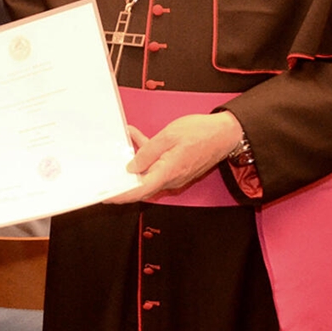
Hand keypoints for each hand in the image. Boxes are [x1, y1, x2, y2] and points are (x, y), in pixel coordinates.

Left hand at [107, 111, 242, 202]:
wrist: (226, 133)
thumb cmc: (201, 133)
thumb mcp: (168, 136)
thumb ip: (147, 152)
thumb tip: (131, 167)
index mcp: (167, 172)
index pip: (139, 191)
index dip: (121, 196)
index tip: (106, 197)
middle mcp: (171, 179)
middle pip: (141, 186)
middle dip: (122, 182)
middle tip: (104, 176)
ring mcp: (175, 175)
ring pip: (147, 173)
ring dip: (133, 162)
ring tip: (120, 145)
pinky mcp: (177, 168)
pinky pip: (156, 165)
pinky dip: (145, 154)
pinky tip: (136, 137)